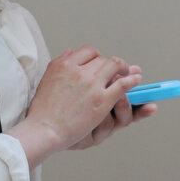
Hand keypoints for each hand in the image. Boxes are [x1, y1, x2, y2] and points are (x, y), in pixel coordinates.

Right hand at [6, 46, 146, 167]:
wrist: (44, 130)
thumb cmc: (43, 109)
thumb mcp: (47, 78)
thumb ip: (60, 62)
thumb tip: (70, 51)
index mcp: (65, 65)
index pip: (88, 51)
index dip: (97, 56)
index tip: (100, 63)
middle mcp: (79, 72)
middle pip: (103, 59)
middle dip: (111, 63)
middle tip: (117, 69)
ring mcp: (92, 85)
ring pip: (115, 66)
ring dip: (124, 68)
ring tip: (129, 72)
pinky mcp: (102, 101)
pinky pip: (122, 85)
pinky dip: (131, 80)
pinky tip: (136, 79)